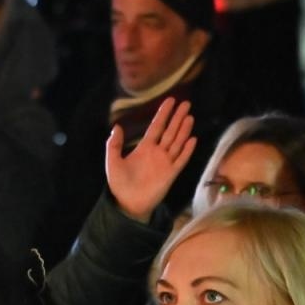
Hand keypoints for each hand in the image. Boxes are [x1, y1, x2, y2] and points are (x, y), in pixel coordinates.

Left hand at [106, 96, 196, 221]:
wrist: (128, 204)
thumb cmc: (120, 184)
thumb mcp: (112, 161)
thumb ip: (114, 145)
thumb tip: (117, 126)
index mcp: (144, 147)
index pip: (156, 126)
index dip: (163, 114)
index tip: (170, 100)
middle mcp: (157, 152)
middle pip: (170, 131)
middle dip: (177, 117)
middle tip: (186, 103)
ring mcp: (165, 162)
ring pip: (177, 142)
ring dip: (183, 130)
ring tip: (190, 116)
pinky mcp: (171, 174)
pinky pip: (181, 160)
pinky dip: (187, 150)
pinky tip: (192, 139)